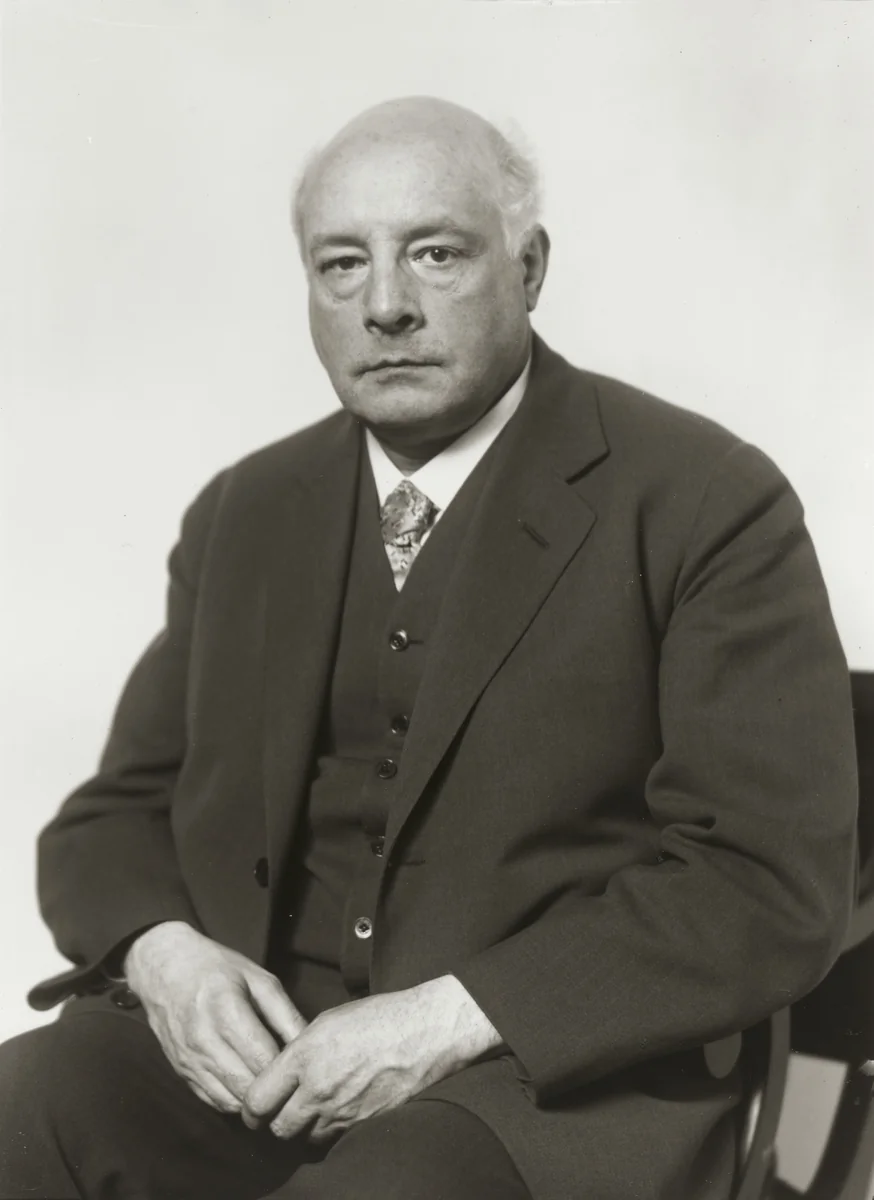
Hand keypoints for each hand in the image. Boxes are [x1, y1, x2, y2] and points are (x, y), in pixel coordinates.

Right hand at [124, 921, 306, 1113]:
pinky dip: (235, 1100)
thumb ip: (286, 1014)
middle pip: (247, 1086)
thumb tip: (310, 1046)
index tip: (303, 1065)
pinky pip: (213, 1101)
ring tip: (273, 1087)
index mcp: (226, 1011)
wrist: (166, 969)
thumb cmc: (219, 970)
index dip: (288, 1068)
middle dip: (273, 1089)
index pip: (263, 1059)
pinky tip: (249, 1085)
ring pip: (230, 1101)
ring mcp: (189, 1060)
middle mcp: (204, 1041)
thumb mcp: (260, 980)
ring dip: (255, 1100)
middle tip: (293, 1082)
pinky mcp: (181, 1073)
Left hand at [242, 975, 502, 1142]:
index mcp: (304, 1056)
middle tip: (280, 1114)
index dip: (251, 1108)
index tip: (254, 1107)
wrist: (425, 1032)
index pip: (257, 1101)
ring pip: (304, 1139)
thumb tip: (280, 1074)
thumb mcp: (327, 1021)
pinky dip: (329, 1132)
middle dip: (275, 1124)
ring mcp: (342, 1110)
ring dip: (303, 1130)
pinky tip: (336, 1113)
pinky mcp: (363, 1125)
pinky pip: (333, 1140)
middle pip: (278, 1129)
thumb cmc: (378, 1018)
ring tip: (311, 1112)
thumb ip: (298, 1051)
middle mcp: (318, 1088)